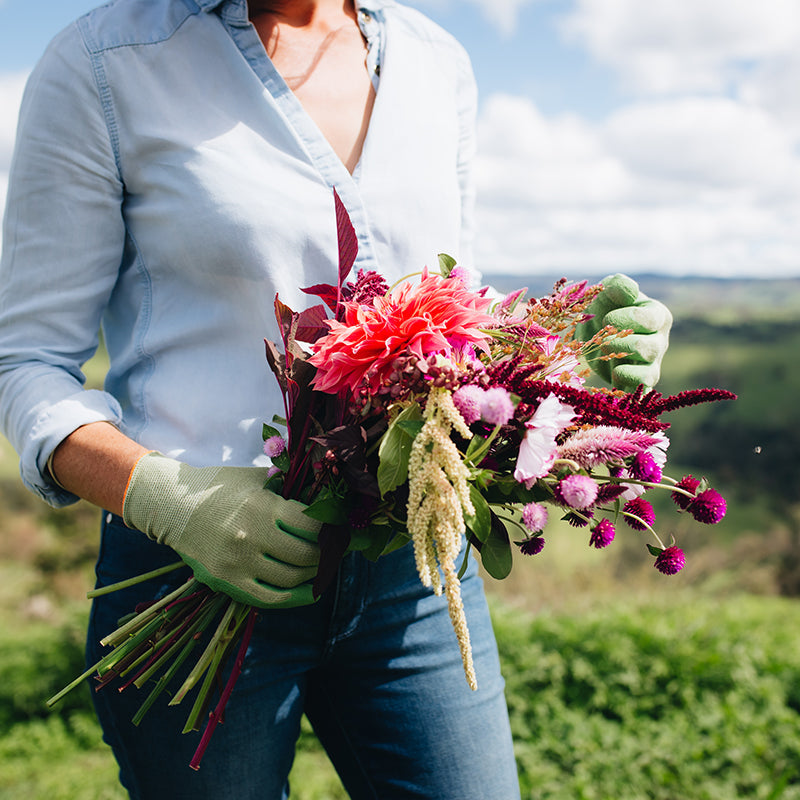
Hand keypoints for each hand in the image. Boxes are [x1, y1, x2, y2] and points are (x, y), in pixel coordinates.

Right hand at [122, 453, 320, 607]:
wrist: (175, 505)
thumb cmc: (223, 487)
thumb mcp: (260, 479)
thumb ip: (292, 489)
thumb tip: (330, 502)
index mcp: (262, 507)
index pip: (312, 526)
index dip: (333, 530)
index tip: (342, 529)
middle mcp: (250, 537)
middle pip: (306, 555)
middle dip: (329, 553)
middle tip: (339, 549)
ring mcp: (237, 563)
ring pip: (292, 579)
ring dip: (316, 574)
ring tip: (325, 565)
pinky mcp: (226, 582)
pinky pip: (270, 599)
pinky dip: (297, 598)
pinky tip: (312, 591)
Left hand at [578, 274, 671, 391]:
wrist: (591, 332)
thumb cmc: (605, 307)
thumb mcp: (607, 291)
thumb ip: (618, 286)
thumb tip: (629, 292)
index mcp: (657, 316)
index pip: (650, 320)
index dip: (626, 320)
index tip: (606, 317)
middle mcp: (659, 341)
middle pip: (649, 348)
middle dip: (621, 344)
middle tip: (603, 340)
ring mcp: (651, 364)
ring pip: (648, 374)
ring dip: (622, 368)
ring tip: (605, 357)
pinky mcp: (638, 383)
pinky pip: (641, 393)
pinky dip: (629, 392)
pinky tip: (612, 383)